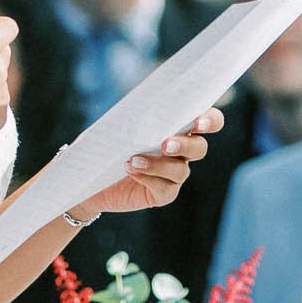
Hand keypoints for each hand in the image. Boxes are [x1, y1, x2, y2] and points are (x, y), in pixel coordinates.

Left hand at [73, 107, 223, 218]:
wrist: (92, 174)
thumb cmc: (108, 143)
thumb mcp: (119, 125)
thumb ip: (134, 116)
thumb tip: (138, 108)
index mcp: (178, 128)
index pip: (208, 121)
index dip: (210, 120)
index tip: (197, 122)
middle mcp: (182, 152)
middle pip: (200, 147)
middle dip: (185, 145)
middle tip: (165, 144)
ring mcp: (174, 175)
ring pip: (181, 170)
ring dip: (159, 164)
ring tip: (133, 160)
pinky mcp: (163, 194)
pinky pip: (165, 188)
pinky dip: (149, 178)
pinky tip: (131, 170)